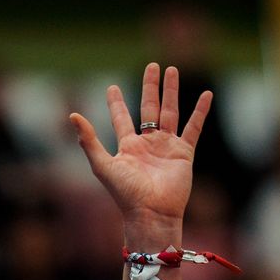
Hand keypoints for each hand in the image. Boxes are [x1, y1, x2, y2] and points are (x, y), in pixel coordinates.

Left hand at [70, 63, 211, 231]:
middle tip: (151, 66)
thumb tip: (73, 115)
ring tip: (172, 69)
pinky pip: (194, 127)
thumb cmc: (125, 194)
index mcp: (128, 147)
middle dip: (150, 87)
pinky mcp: (184, 153)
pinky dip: (200, 111)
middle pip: (149, 108)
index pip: (121, 118)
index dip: (116, 103)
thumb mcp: (103, 165)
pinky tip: (206, 94)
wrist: (151, 213)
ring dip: (171, 91)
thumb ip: (89, 141)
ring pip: (170, 112)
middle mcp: (148, 144)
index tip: (112, 88)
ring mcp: (167, 147)